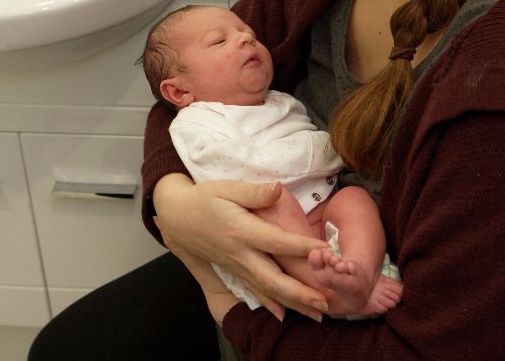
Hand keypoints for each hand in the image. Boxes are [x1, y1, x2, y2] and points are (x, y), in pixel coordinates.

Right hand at [152, 174, 329, 320]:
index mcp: (241, 231)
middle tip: (326, 302)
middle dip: (301, 293)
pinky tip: (285, 315)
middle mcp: (240, 254)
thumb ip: (254, 192)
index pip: (276, 242)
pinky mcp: (233, 271)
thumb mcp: (226, 188)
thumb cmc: (204, 198)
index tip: (327, 252)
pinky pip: (254, 291)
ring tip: (317, 313)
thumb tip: (278, 189)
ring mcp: (236, 266)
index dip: (302, 248)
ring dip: (293, 304)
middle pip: (273, 279)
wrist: (176, 216)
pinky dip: (270, 304)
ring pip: (267, 290)